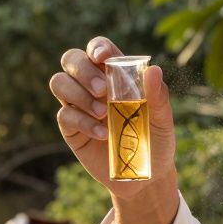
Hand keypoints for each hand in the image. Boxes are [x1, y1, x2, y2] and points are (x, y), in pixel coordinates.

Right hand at [48, 37, 178, 202]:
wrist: (145, 176)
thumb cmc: (156, 142)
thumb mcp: (163, 120)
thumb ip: (158, 96)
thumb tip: (153, 70)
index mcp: (115, 75)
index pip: (98, 49)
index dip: (96, 47)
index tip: (103, 58)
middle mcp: (92, 86)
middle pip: (71, 59)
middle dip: (82, 69)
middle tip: (102, 90)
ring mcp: (79, 106)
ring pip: (59, 82)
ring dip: (78, 94)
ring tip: (103, 113)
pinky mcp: (71, 128)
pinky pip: (65, 115)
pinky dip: (82, 122)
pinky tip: (101, 134)